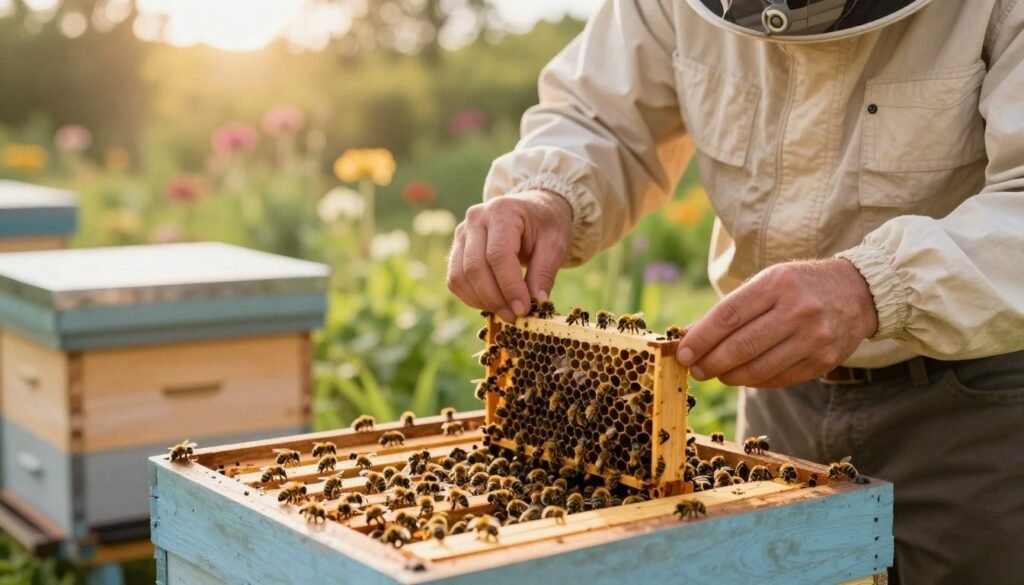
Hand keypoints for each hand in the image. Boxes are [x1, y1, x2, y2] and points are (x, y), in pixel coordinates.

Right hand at [447, 190, 572, 322]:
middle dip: (495, 298)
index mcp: (503, 211)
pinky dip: (471, 297)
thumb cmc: (546, 225)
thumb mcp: (555, 245)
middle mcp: (476, 218)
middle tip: (514, 317)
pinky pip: (455, 280)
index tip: (523, 309)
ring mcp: (462, 232)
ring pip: (460, 276)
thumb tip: (537, 304)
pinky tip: (493, 304)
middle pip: (475, 267)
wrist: (533, 211)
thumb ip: (544, 273)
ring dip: (481, 301)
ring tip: (505, 312)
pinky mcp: (457, 248)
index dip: (509, 286)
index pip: (498, 255)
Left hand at [675, 259, 878, 387]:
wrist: (858, 293)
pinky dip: (754, 380)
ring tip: (716, 374)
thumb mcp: (766, 283)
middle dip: (711, 362)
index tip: (683, 353)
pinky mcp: (823, 361)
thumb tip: (691, 336)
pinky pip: (778, 378)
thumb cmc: (799, 286)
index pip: (729, 315)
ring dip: (729, 376)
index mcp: (777, 284)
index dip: (701, 338)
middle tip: (695, 369)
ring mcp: (814, 338)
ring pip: (759, 368)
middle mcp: (798, 310)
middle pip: (742, 346)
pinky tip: (742, 376)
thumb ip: (731, 310)